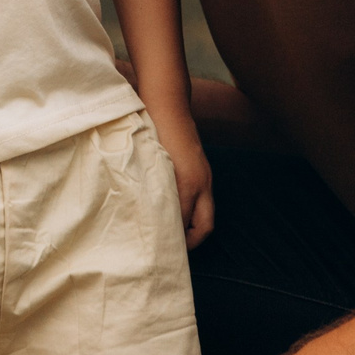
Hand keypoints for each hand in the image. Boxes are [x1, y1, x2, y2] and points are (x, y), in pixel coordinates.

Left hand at [148, 104, 216, 248]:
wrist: (167, 103)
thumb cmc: (153, 131)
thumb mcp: (149, 164)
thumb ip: (151, 190)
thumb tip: (148, 216)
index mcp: (188, 184)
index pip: (185, 225)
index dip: (174, 241)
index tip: (161, 251)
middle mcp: (202, 182)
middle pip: (206, 226)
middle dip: (192, 242)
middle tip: (173, 251)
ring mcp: (205, 175)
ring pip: (206, 212)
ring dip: (192, 226)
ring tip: (171, 233)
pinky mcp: (202, 169)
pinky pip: (203, 199)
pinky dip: (193, 210)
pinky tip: (174, 209)